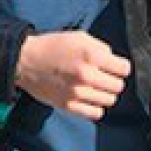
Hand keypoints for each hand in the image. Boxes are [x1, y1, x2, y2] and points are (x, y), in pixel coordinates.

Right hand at [14, 31, 130, 120]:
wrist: (26, 61)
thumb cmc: (53, 46)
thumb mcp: (79, 37)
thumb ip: (101, 48)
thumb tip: (113, 61)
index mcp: (91, 55)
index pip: (124, 69)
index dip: (121, 67)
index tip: (116, 67)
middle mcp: (86, 75)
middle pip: (118, 86)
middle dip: (114, 80)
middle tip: (105, 77)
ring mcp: (78, 92)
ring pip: (109, 100)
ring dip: (105, 94)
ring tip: (96, 88)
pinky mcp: (69, 105)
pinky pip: (95, 113)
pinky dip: (96, 107)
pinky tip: (90, 99)